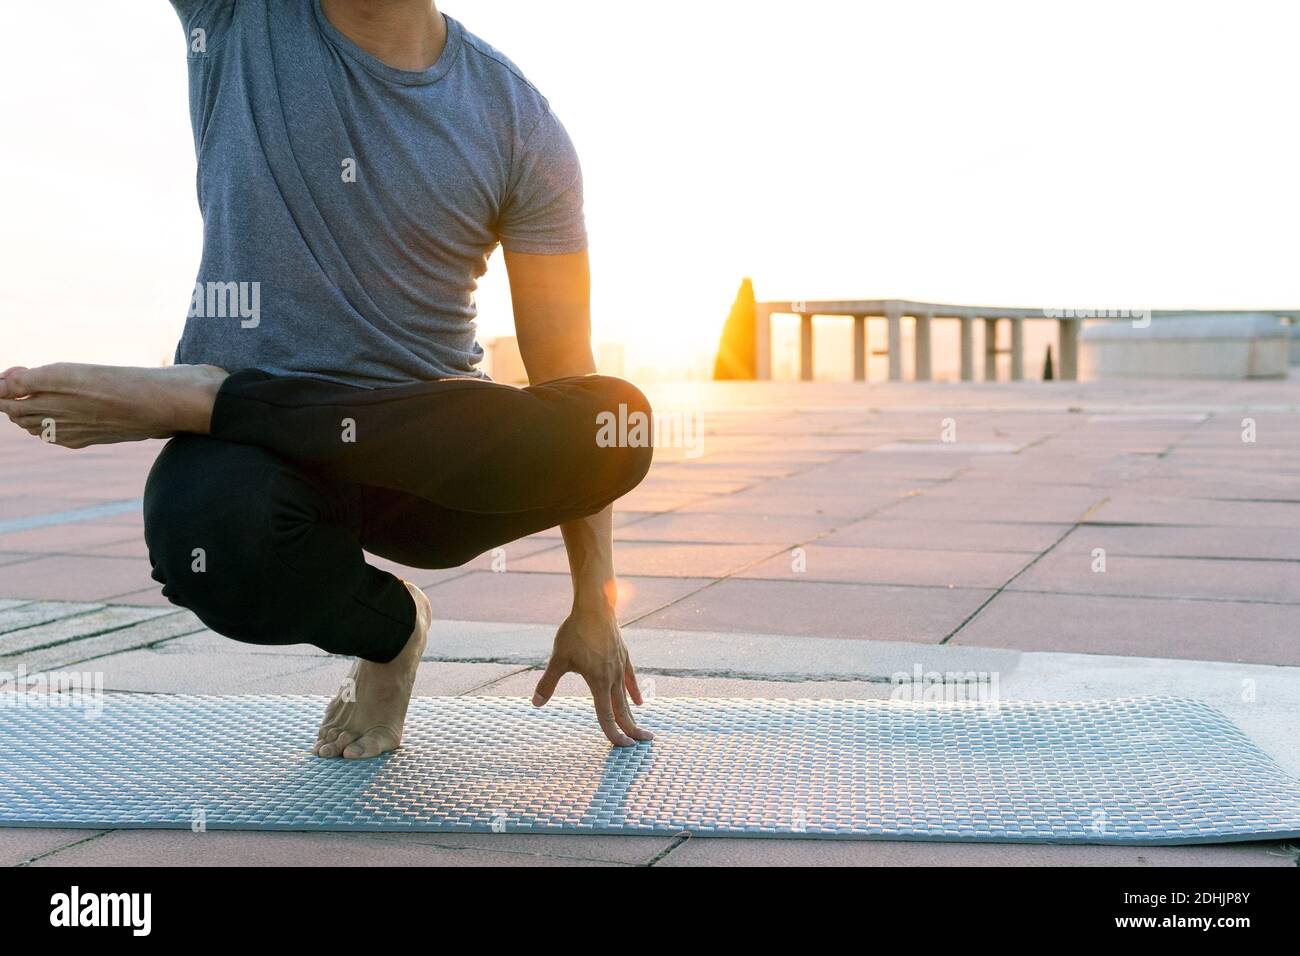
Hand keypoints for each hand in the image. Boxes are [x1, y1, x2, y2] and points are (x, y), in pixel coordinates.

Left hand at [532, 607, 653, 746]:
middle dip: (631, 730)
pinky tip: (639, 702)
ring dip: (633, 715)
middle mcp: (612, 678)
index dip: (613, 734)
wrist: (595, 607)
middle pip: (622, 711)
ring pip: (627, 698)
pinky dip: (634, 692)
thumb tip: (535, 703)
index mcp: (598, 682)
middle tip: (642, 745)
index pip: (606, 716)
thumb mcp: (558, 659)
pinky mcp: (622, 656)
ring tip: (641, 730)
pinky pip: (630, 680)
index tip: (622, 748)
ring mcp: (620, 667)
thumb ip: (548, 683)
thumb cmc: (575, 632)